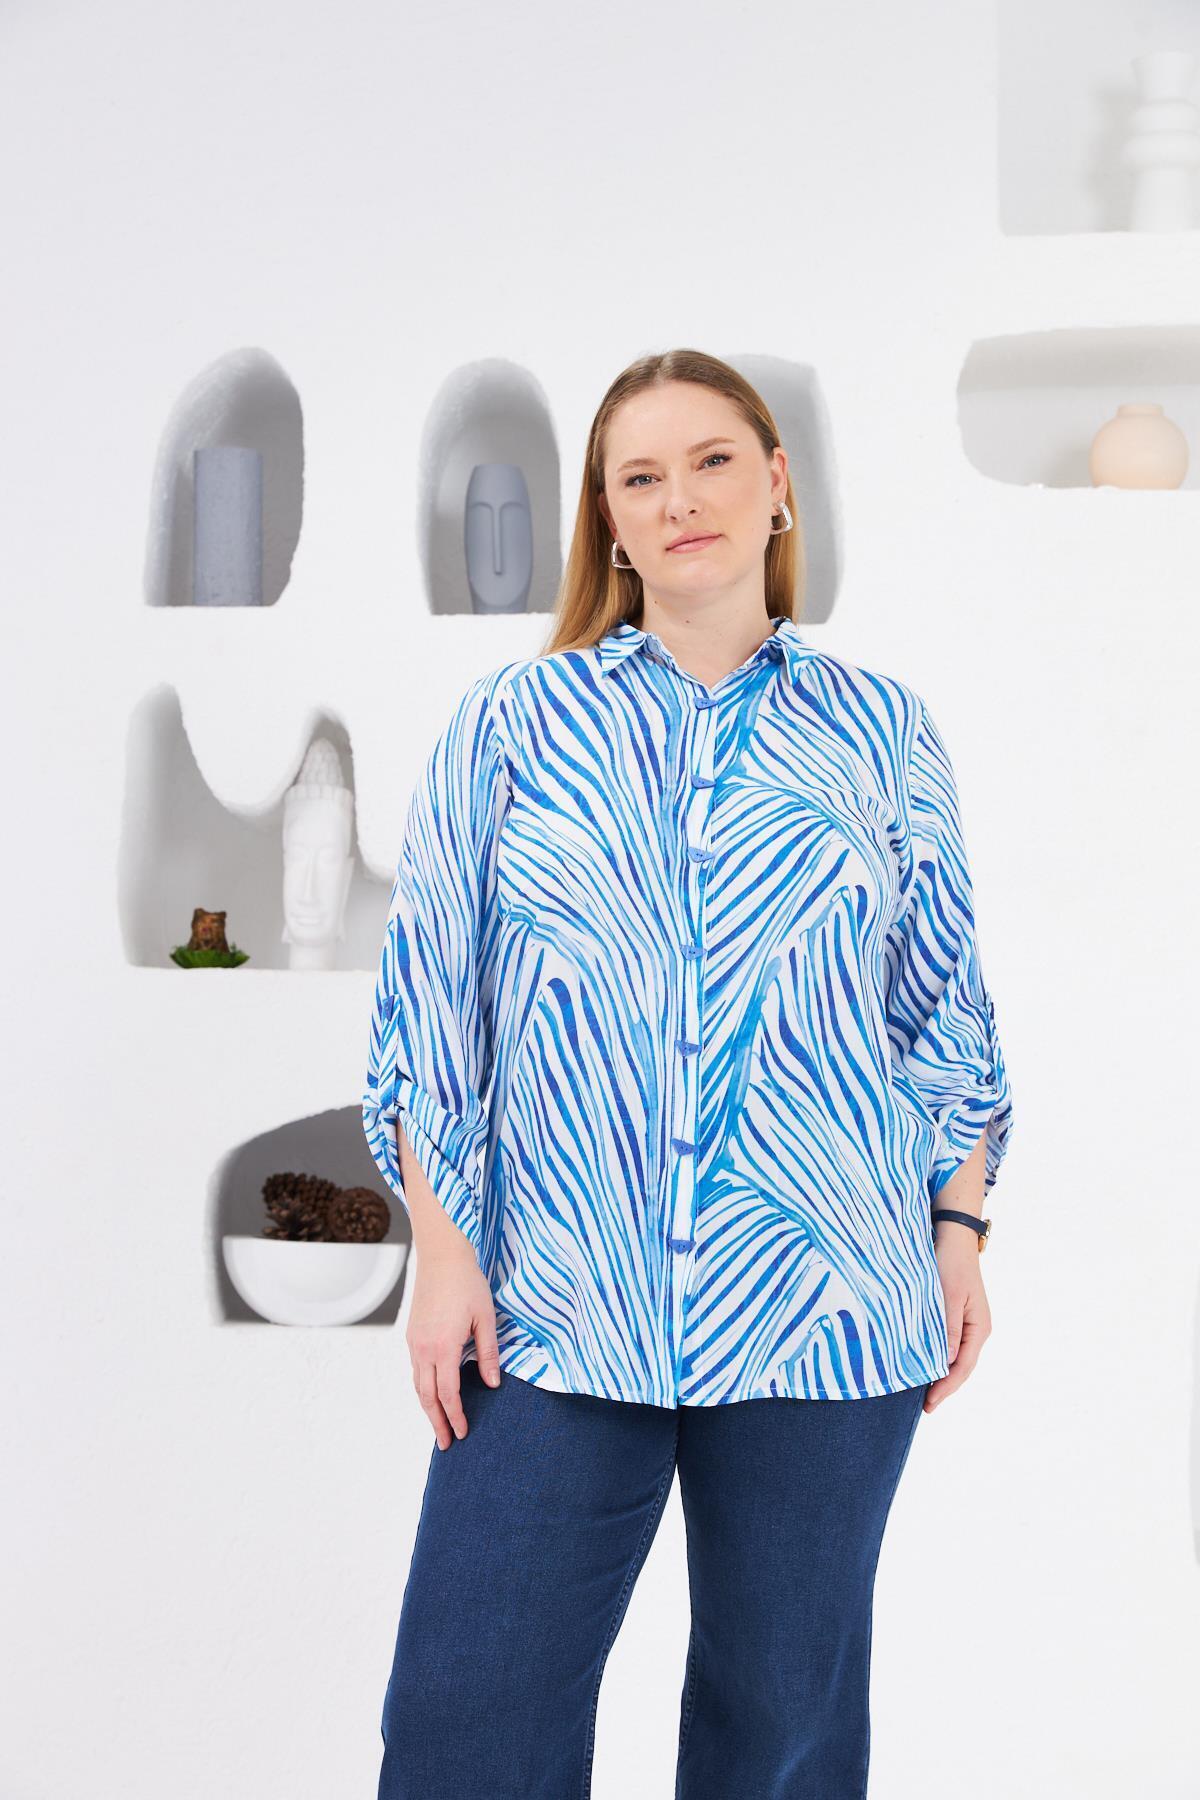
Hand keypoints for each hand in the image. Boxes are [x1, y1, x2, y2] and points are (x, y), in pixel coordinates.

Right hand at [405, 1244, 502, 1449]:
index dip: (456, 1416)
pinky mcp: (412, 1334)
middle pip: (427, 1396)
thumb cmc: (467, 1283)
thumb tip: (493, 1384)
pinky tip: (432, 1393)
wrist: (441, 1256)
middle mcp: (423, 1348)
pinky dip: (423, 1388)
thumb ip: (489, 1354)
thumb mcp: (485, 1318)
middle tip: (446, 1444)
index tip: (463, 1433)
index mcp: (443, 1347)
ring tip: (437, 1425)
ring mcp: (414, 1341)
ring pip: (417, 1385)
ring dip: (427, 1407)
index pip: (448, 1394)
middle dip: (436, 1422)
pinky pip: (415, 1369)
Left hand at [924, 1227, 990, 1412]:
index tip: (930, 1403)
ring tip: (923, 1392)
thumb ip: (948, 1329)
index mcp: (979, 1328)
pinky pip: (948, 1344)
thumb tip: (945, 1363)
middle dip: (944, 1387)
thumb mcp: (949, 1297)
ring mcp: (968, 1324)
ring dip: (941, 1375)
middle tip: (925, 1406)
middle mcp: (976, 1330)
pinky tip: (924, 1364)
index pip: (963, 1367)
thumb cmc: (950, 1264)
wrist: (953, 1238)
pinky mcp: (956, 1316)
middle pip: (961, 1367)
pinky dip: (938, 1358)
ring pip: (955, 1357)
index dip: (947, 1387)